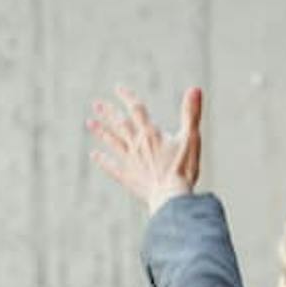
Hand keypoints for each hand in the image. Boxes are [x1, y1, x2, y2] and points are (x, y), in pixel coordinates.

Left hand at [89, 86, 203, 215]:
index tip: (118, 89)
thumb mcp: (191, 138)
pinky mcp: (128, 178)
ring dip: (101, 132)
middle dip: (109, 113)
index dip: (127, 97)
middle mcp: (136, 144)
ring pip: (113, 142)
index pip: (136, 109)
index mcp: (151, 134)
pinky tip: (94, 155)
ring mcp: (130, 161)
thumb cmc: (183, 169)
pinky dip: (103, 160)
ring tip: (89, 123)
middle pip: (120, 124)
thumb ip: (191, 113)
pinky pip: (112, 167)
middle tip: (96, 104)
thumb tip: (196, 88)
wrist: (171, 198)